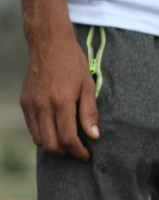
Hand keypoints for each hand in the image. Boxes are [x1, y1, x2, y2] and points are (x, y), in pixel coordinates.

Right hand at [20, 27, 98, 160]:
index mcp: (61, 102)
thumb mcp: (88, 86)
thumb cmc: (73, 64)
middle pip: (51, 145)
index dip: (78, 152)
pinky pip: (32, 128)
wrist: (48, 44)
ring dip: (54, 146)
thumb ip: (90, 113)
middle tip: (79, 151)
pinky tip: (57, 130)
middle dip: (67, 153)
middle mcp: (42, 105)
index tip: (87, 155)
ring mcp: (30, 104)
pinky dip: (44, 135)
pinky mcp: (24, 101)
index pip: (68, 139)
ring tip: (69, 142)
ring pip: (39, 139)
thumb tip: (94, 136)